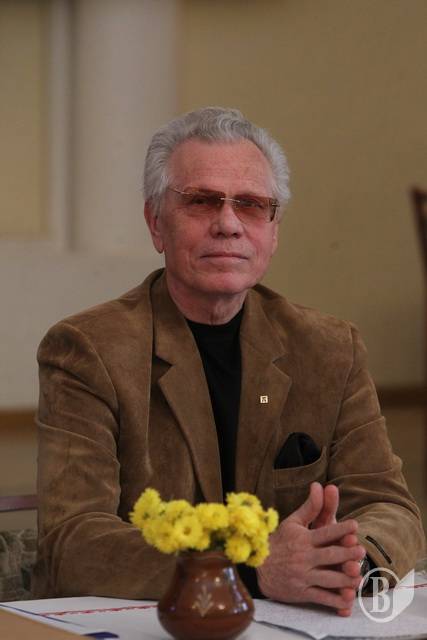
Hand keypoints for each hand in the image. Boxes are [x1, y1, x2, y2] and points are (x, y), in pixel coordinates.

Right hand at [257, 482, 364, 613]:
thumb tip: (319, 485)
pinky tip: (348, 599)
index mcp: (303, 539)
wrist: (259, 566)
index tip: (354, 525)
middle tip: (361, 551)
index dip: (340, 529)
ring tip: (359, 576)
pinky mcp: (301, 593)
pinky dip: (335, 600)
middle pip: (329, 556)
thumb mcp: (293, 522)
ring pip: (328, 579)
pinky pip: (321, 597)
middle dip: (346, 554)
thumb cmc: (280, 541)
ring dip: (345, 578)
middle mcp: (303, 557)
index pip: (324, 533)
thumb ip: (311, 507)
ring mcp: (302, 576)